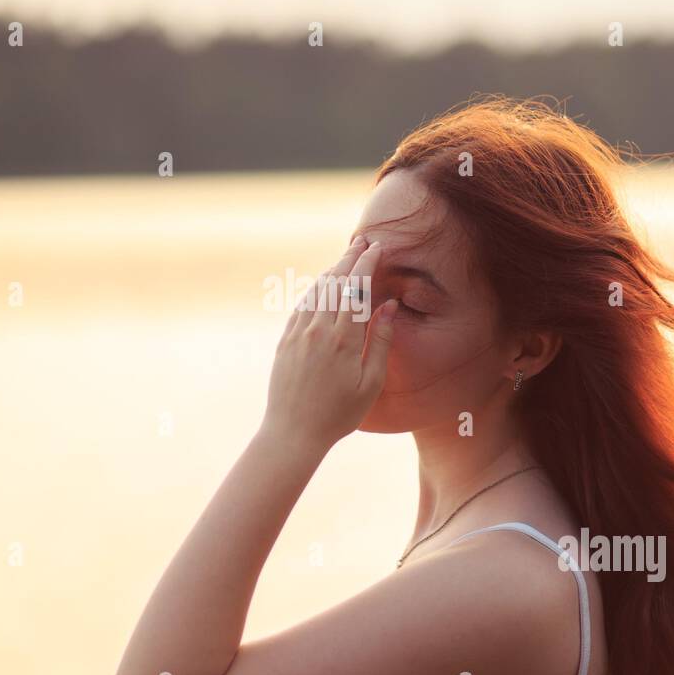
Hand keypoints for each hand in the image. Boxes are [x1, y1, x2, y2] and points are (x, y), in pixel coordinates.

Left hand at [262, 236, 397, 451]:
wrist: (292, 433)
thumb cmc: (338, 414)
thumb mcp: (370, 383)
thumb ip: (380, 341)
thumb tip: (388, 306)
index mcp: (343, 339)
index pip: (356, 289)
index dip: (367, 264)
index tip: (377, 248)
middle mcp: (318, 329)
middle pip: (335, 282)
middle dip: (350, 258)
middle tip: (364, 241)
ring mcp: (298, 333)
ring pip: (316, 290)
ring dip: (332, 270)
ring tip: (346, 256)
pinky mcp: (285, 341)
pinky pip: (301, 305)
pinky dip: (315, 289)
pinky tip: (323, 284)